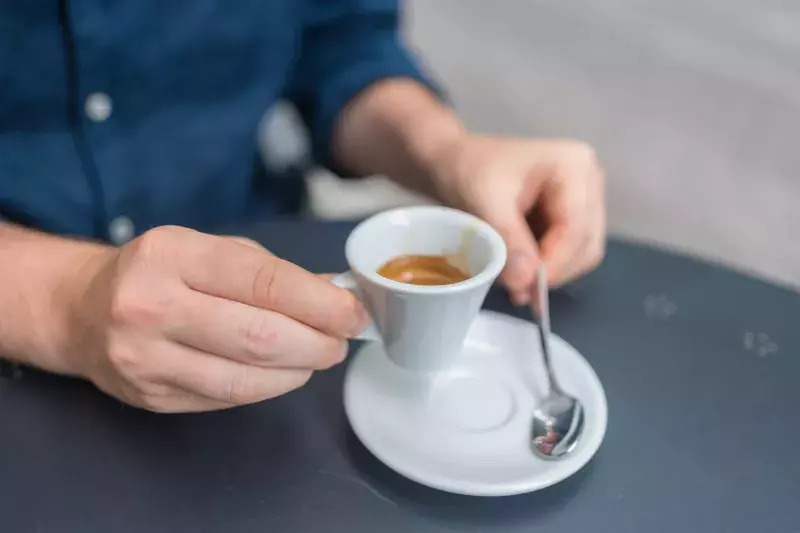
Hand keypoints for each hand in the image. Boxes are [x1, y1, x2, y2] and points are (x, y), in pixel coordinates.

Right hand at [64, 226, 367, 412]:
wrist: (82, 311)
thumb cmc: (158, 272)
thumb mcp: (207, 251)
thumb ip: (268, 272)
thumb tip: (333, 295)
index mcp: (170, 255)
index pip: (262, 281)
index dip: (319, 302)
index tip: (353, 312)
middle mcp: (150, 306)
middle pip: (259, 337)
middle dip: (317, 343)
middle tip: (341, 341)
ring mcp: (146, 358)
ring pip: (245, 379)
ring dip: (298, 371)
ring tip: (318, 356)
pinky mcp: (151, 397)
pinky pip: (227, 399)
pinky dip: (267, 387)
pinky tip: (282, 372)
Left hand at [434, 135, 605, 304]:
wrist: (456, 160)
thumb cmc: (469, 169)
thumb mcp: (485, 201)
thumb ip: (508, 240)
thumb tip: (525, 282)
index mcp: (574, 166)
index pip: (577, 227)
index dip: (555, 262)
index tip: (526, 288)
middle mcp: (589, 180)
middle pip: (586, 243)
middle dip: (554, 270)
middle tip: (517, 289)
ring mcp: (584, 198)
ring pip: (582, 252)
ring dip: (552, 272)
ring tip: (516, 282)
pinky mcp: (572, 214)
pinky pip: (570, 251)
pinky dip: (548, 266)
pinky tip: (521, 272)